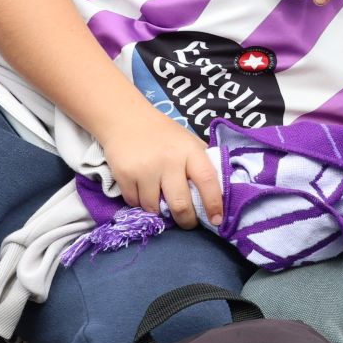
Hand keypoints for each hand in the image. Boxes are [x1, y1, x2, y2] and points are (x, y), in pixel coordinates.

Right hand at [104, 111, 221, 228]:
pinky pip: (134, 202)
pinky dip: (140, 204)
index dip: (214, 203)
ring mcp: (146, 169)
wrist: (126, 119)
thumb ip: (201, 162)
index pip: (207, 180)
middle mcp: (169, 161)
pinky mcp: (125, 176)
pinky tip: (143, 193)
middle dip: (186, 220)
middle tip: (188, 223)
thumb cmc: (163, 133)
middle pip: (180, 204)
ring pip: (154, 208)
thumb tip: (218, 191)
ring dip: (159, 212)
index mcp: (190, 151)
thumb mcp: (188, 142)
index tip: (217, 220)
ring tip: (161, 204)